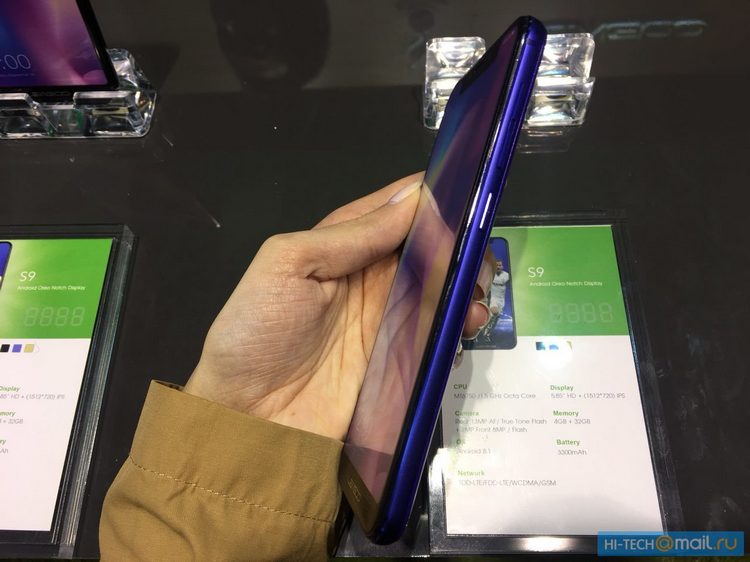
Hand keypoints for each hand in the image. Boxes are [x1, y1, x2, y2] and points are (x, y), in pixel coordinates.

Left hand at [185, 173, 495, 439]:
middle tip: (480, 262)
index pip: (398, 211)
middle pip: (430, 251)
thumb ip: (350, 234)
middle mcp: (372, 279)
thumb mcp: (288, 264)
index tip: (470, 197)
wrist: (247, 419)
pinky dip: (459, 330)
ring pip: (443, 292)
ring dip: (467, 290)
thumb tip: (414, 197)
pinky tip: (466, 330)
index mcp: (344, 246)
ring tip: (476, 302)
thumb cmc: (255, 332)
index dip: (433, 201)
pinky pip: (439, 337)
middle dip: (462, 249)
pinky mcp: (399, 362)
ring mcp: (388, 322)